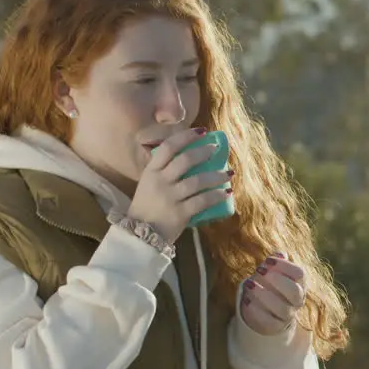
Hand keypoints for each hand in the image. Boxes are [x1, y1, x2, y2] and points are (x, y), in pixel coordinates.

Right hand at [126, 127, 232, 243]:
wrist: (140, 236)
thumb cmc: (146, 207)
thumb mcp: (148, 184)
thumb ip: (163, 171)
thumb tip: (189, 156)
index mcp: (151, 171)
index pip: (169, 147)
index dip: (186, 137)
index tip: (202, 132)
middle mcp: (160, 181)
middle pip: (185, 160)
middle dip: (204, 152)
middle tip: (217, 149)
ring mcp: (170, 197)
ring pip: (198, 181)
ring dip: (217, 176)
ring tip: (229, 174)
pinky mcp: (180, 214)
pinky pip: (203, 201)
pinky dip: (217, 196)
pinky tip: (226, 193)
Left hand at [240, 253, 305, 334]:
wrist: (267, 310)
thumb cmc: (270, 284)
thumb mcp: (273, 271)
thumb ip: (276, 262)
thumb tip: (280, 254)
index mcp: (300, 283)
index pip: (300, 274)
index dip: (284, 266)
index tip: (267, 260)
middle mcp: (297, 300)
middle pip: (294, 291)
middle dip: (277, 280)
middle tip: (259, 270)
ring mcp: (288, 315)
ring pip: (281, 308)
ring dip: (263, 294)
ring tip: (248, 284)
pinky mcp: (275, 326)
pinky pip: (268, 321)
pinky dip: (256, 310)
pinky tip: (246, 300)